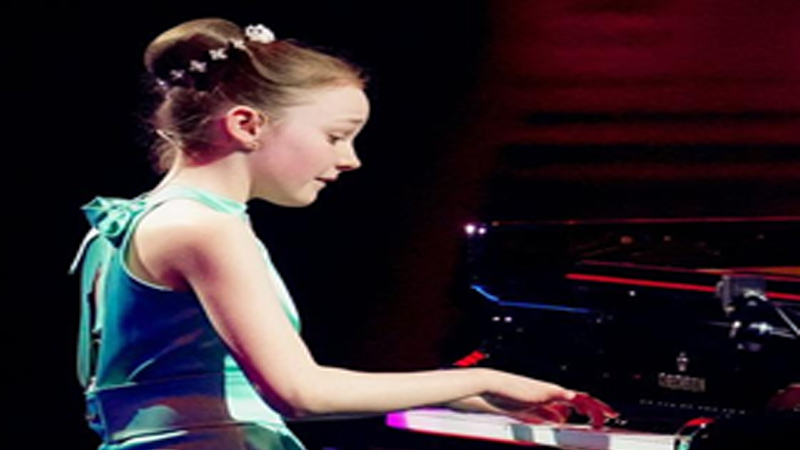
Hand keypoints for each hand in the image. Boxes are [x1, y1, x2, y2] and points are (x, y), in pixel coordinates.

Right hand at [484, 390, 617, 428]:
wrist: (491, 386)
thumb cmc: (503, 398)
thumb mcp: (527, 413)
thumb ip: (543, 416)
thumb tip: (557, 421)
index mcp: (548, 397)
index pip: (574, 402)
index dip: (589, 409)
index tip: (599, 418)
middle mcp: (552, 392)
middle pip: (582, 398)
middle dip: (598, 408)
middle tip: (612, 415)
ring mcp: (551, 391)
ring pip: (580, 398)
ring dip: (594, 408)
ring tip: (606, 417)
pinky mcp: (547, 392)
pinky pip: (570, 397)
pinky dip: (581, 403)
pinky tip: (590, 411)